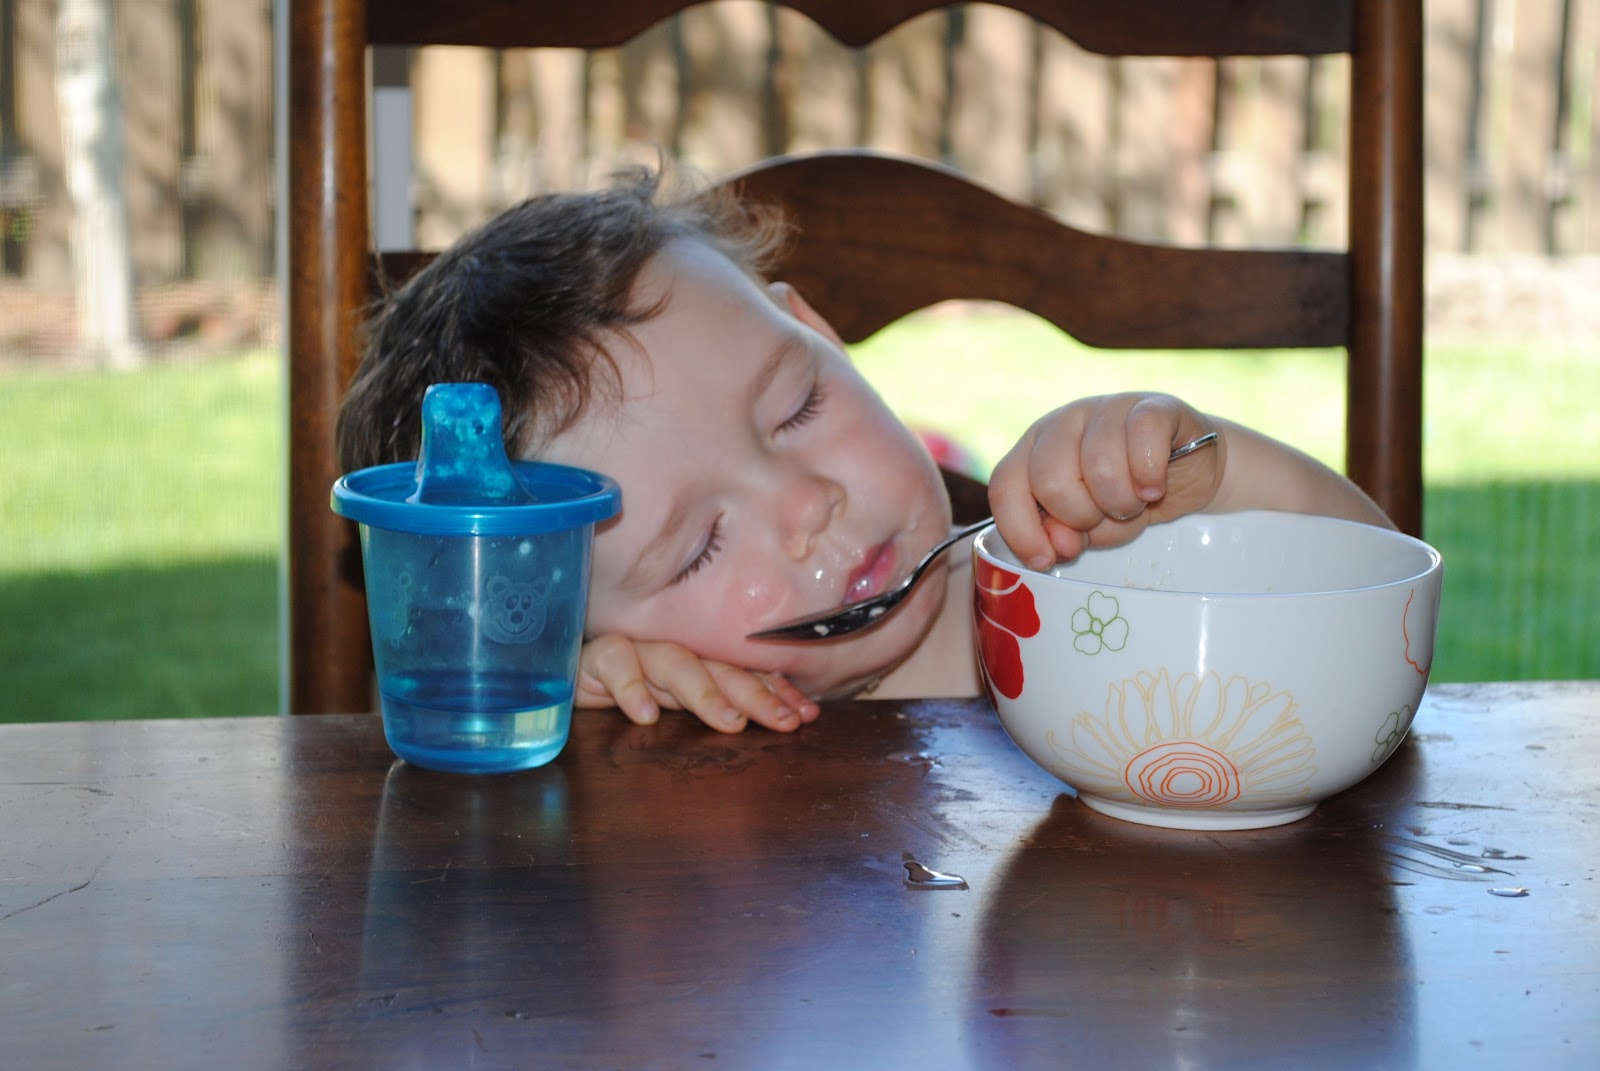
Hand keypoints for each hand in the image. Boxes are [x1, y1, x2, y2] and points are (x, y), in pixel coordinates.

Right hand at [576, 633, 820, 733]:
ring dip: (705, 692)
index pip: (744, 674)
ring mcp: (639, 650)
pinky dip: (631, 687)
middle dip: (756, 694)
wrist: (563, 682)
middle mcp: (675, 652)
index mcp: (699, 665)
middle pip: (721, 667)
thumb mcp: (676, 712)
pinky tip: (645, 716)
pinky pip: (617, 663)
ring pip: (677, 662)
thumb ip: (718, 712)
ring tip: (729, 722)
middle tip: (782, 722)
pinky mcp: (599, 656)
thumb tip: (783, 723)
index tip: (807, 717)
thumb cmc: (626, 697)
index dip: (777, 692)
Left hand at [988, 392, 1222, 568]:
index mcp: (1034, 449)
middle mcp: (1062, 423)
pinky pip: (1143, 439)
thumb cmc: (1125, 498)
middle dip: (1081, 516)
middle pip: (1050, 480)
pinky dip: (1150, 476)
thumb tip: (1057, 542)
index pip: (1006, 485)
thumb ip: (1061, 534)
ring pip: (1099, 465)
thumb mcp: (1087, 526)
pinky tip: (1155, 488)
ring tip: (1134, 503)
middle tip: (1106, 517)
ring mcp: (1106, 408)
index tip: (1045, 561)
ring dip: (1121, 501)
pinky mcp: (1153, 406)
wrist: (1187, 475)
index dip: (1020, 529)